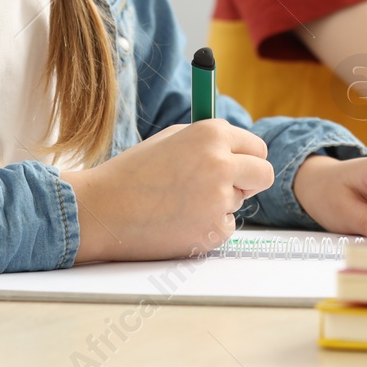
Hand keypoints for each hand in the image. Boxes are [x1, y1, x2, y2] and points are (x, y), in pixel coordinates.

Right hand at [62, 119, 273, 263]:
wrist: (103, 209)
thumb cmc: (133, 172)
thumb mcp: (172, 139)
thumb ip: (209, 141)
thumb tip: (240, 149)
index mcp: (211, 135)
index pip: (256, 147)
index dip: (245, 157)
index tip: (236, 164)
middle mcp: (221, 164)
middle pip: (264, 174)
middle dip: (250, 180)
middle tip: (226, 185)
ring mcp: (219, 200)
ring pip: (239, 201)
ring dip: (219, 202)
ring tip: (180, 201)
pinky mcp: (213, 232)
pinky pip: (225, 226)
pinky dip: (208, 226)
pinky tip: (178, 220)